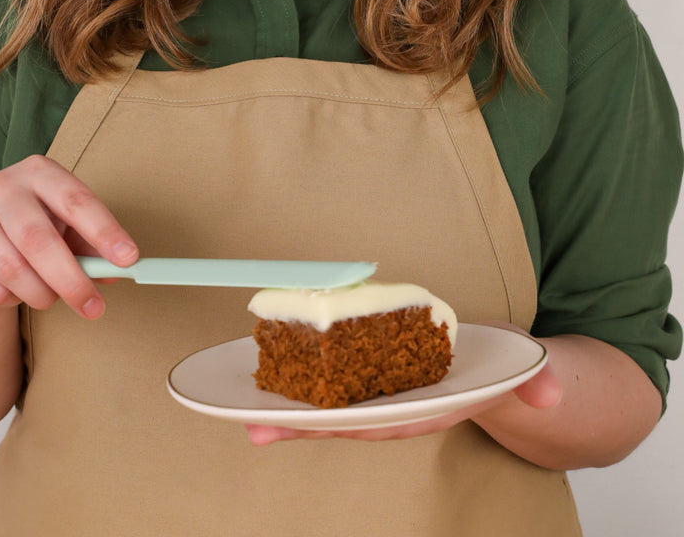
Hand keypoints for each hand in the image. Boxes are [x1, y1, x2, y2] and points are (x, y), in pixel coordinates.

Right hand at [0, 155, 138, 318]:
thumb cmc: (34, 229)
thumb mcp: (66, 228)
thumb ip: (92, 248)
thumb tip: (117, 271)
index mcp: (40, 172)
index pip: (76, 200)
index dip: (104, 230)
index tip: (129, 259)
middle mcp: (1, 186)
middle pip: (39, 239)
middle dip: (71, 280)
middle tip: (93, 307)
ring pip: (11, 268)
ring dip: (40, 294)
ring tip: (50, 298)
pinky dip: (11, 299)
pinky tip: (15, 291)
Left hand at [245, 325, 560, 445]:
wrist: (500, 371)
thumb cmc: (503, 367)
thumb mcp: (524, 369)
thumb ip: (536, 382)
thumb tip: (549, 393)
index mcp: (432, 409)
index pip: (388, 422)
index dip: (353, 424)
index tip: (319, 426)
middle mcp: (402, 410)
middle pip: (346, 421)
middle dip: (302, 424)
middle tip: (254, 425)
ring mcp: (384, 398)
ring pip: (331, 410)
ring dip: (290, 412)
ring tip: (242, 414)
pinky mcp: (373, 380)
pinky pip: (333, 387)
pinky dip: (301, 389)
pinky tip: (267, 386)